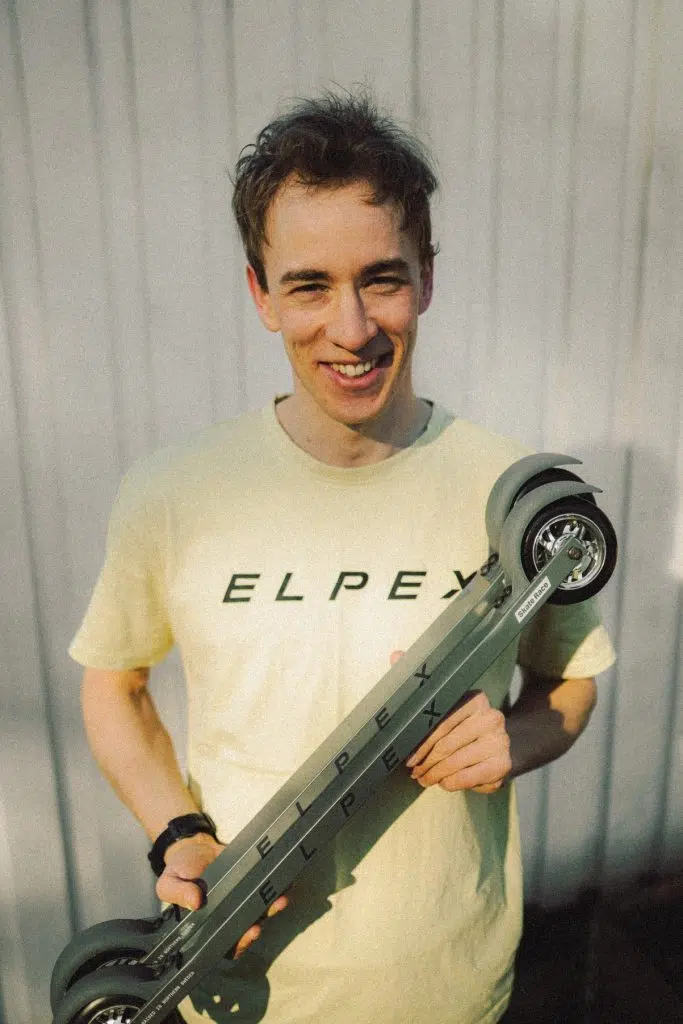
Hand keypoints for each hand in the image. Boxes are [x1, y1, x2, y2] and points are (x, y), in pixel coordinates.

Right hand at [156, 833, 288, 956]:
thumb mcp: (168, 883)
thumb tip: (195, 902)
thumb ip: (178, 894)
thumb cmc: (179, 871)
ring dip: (274, 904)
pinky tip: (287, 880)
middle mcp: (230, 913)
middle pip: (250, 925)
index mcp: (210, 923)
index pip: (228, 942)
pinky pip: (266, 885)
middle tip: (273, 908)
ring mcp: (243, 897)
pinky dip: (278, 884)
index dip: (242, 942)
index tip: (251, 931)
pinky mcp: (251, 879)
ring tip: (282, 896)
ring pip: (262, 908)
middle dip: (264, 919)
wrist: (192, 846)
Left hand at [390, 650, 510, 794]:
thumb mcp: (443, 703)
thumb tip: (396, 655)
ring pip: (456, 763)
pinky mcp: (504, 764)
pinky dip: (452, 783)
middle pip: (447, 745)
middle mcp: (491, 717)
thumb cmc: (460, 724)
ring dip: (435, 775)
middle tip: (413, 772)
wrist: (495, 745)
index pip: (441, 721)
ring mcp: (500, 741)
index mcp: (475, 699)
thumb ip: (420, 683)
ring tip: (424, 779)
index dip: (420, 742)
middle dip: (426, 762)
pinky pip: (469, 778)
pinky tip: (445, 783)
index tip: (407, 757)